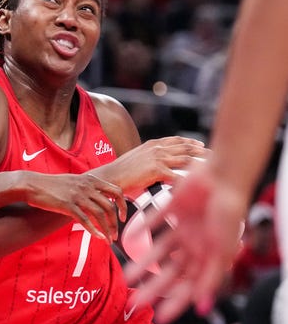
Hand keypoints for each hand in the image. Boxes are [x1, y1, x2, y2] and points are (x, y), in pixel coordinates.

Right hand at [25, 172, 124, 242]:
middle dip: (115, 222)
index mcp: (89, 179)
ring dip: (107, 229)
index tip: (122, 217)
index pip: (116, 191)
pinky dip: (95, 231)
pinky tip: (98, 238)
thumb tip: (95, 198)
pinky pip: (86, 220)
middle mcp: (86, 186)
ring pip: (100, 214)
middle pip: (109, 206)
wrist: (32, 184)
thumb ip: (85, 187)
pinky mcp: (67, 205)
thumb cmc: (50, 184)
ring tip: (109, 240)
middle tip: (115, 234)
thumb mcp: (72, 180)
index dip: (123, 205)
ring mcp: (77, 195)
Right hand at [93, 136, 207, 199]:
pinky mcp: (156, 169)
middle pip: (184, 146)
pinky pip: (177, 175)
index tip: (200, 145)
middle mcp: (156, 148)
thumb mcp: (137, 159)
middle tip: (213, 154)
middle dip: (200, 150)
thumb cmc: (122, 172)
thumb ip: (150, 158)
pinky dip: (187, 179)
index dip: (190, 142)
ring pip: (185, 158)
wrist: (110, 177)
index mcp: (152, 144)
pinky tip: (196, 183)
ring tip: (212, 166)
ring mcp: (157, 158)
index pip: (175, 140)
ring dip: (200, 162)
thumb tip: (160, 165)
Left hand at [123, 161, 248, 323]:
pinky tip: (128, 237)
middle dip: (154, 288)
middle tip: (135, 301)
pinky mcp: (173, 207)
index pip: (189, 285)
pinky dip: (141, 228)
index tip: (160, 316)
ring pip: (159, 251)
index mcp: (208, 255)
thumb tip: (200, 304)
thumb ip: (211, 275)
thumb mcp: (223, 249)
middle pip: (171, 272)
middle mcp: (195, 243)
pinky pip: (154, 220)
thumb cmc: (228, 211)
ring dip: (144, 264)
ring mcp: (183, 226)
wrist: (223, 175)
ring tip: (127, 276)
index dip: (175, 301)